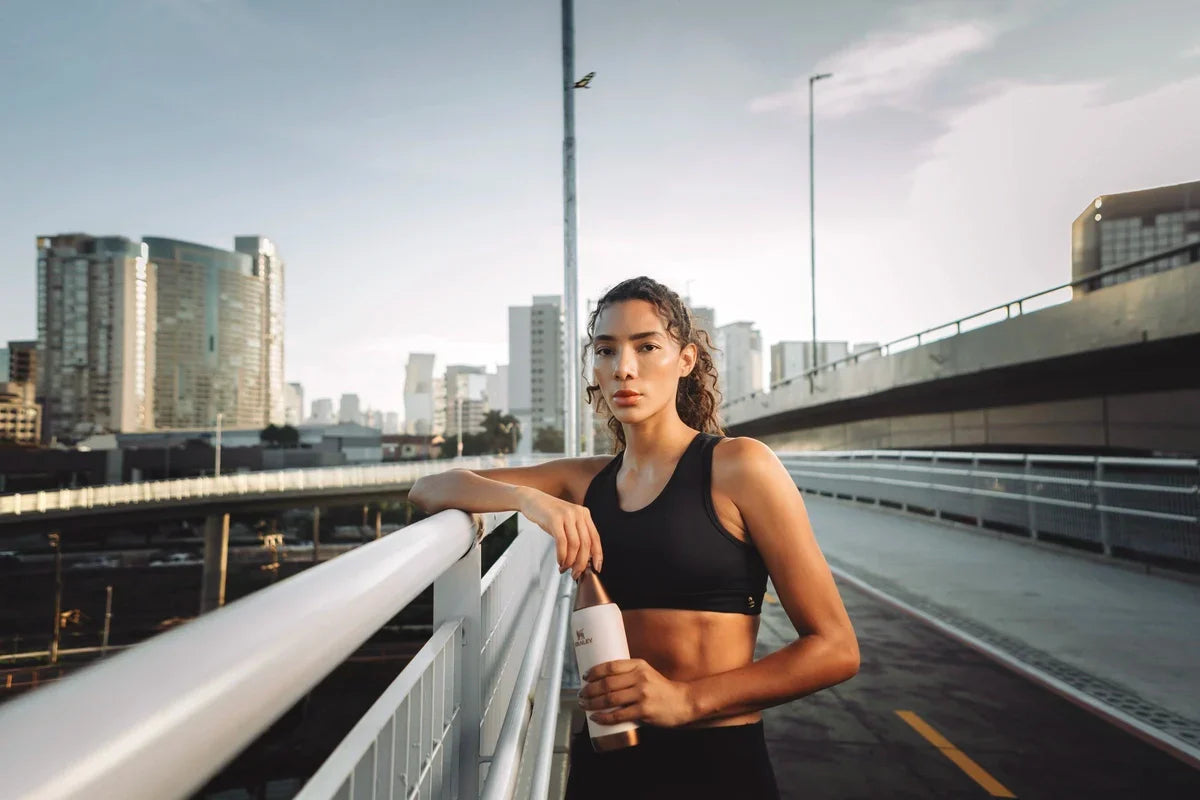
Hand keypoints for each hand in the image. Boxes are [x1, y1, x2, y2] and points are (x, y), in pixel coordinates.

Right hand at [517, 488, 602, 579]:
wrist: (531, 499)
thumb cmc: (548, 514)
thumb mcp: (566, 523)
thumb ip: (576, 536)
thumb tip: (582, 560)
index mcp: (584, 514)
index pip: (595, 538)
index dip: (597, 555)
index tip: (596, 568)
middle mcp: (578, 513)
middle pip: (586, 544)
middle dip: (582, 563)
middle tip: (576, 573)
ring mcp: (567, 515)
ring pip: (575, 545)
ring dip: (570, 561)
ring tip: (564, 568)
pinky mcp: (554, 518)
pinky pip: (562, 542)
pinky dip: (561, 555)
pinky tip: (559, 561)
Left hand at [579, 658, 695, 727]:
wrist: (683, 702)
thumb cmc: (661, 689)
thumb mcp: (647, 673)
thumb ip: (629, 674)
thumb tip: (603, 679)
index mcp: (639, 665)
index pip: (611, 666)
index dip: (594, 671)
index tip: (585, 677)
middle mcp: (640, 677)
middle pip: (607, 683)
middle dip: (589, 690)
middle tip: (581, 695)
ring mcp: (642, 694)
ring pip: (610, 698)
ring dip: (593, 703)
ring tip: (584, 706)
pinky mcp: (644, 710)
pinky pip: (618, 714)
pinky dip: (604, 717)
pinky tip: (596, 717)